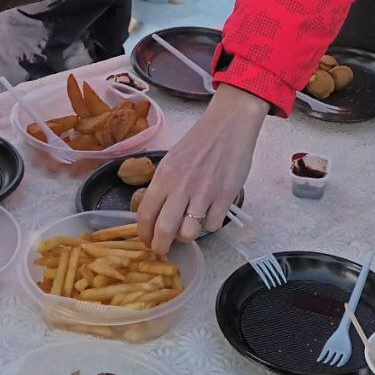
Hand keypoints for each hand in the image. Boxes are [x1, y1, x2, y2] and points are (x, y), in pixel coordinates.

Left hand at [137, 84, 267, 254]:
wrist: (229, 125)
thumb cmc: (199, 142)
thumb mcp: (172, 159)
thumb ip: (163, 186)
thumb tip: (155, 217)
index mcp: (165, 174)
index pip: (145, 214)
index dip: (144, 235)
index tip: (147, 242)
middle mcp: (182, 184)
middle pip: (165, 230)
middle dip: (162, 247)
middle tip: (164, 250)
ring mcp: (205, 191)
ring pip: (189, 233)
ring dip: (188, 235)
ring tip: (190, 226)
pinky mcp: (226, 196)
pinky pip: (213, 225)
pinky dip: (210, 225)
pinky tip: (210, 212)